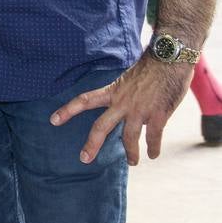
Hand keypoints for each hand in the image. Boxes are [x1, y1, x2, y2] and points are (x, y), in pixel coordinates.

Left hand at [49, 57, 192, 164]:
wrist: (169, 58)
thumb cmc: (150, 67)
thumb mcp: (127, 78)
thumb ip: (122, 94)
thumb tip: (122, 108)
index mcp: (113, 91)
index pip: (84, 100)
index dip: (68, 110)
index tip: (53, 120)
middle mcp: (123, 102)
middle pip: (101, 126)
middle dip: (91, 144)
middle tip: (84, 159)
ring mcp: (140, 109)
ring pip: (129, 137)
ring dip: (130, 153)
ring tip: (132, 163)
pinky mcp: (159, 115)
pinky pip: (154, 137)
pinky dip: (153, 148)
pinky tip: (153, 155)